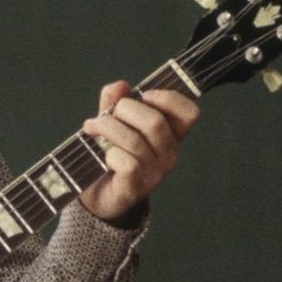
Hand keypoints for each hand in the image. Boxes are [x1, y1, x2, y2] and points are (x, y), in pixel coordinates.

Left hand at [77, 81, 198, 222]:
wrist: (99, 196)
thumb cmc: (110, 155)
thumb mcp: (113, 123)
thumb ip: (114, 102)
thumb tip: (119, 86)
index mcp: (170, 134)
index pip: (189, 113)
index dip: (168, 98)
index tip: (144, 96)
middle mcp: (169, 154)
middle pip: (155, 122)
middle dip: (124, 110)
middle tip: (107, 115)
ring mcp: (155, 173)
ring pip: (135, 140)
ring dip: (107, 128)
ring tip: (92, 128)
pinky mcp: (136, 188)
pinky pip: (127, 163)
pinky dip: (110, 155)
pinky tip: (103, 157)